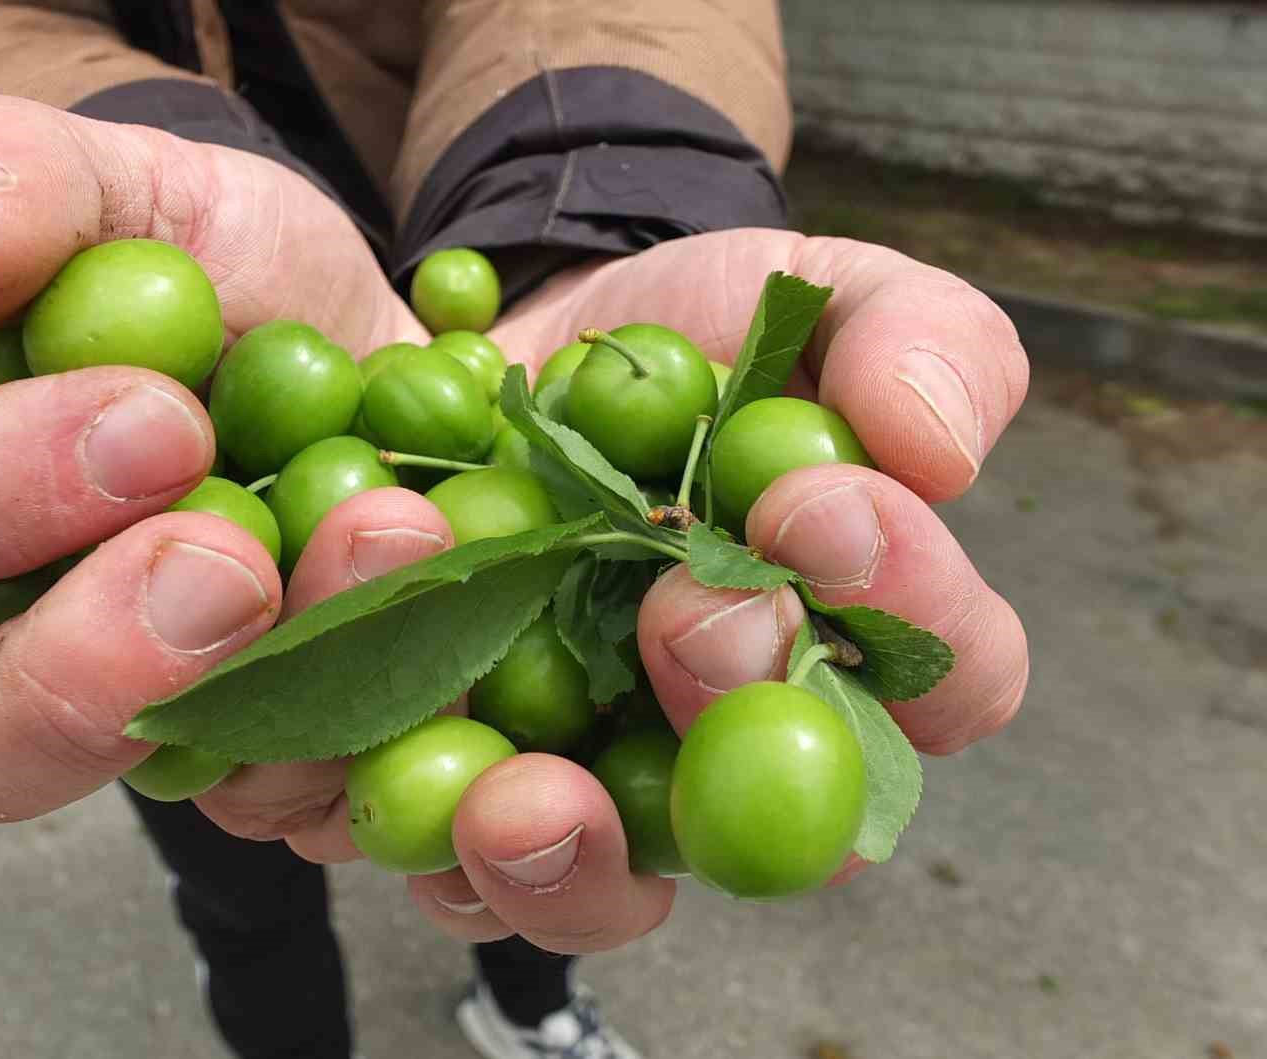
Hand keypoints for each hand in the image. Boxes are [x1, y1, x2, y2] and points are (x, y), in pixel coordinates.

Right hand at [0, 93, 429, 824]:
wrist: (394, 346)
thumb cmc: (233, 276)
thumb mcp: (134, 187)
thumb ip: (12, 178)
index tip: (152, 419)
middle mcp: (43, 656)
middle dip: (90, 667)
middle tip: (225, 558)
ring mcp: (187, 734)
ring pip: (190, 789)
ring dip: (292, 681)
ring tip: (396, 531)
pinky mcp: (320, 764)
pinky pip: (348, 802)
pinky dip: (412, 712)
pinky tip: (473, 607)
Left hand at [398, 232, 1030, 949]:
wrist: (508, 340)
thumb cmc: (688, 330)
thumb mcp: (808, 293)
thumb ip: (908, 337)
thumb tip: (935, 444)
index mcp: (851, 640)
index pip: (941, 674)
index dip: (906, 610)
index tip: (817, 506)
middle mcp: (727, 745)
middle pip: (770, 823)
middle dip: (727, 718)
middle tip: (683, 619)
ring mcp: (589, 778)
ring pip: (596, 883)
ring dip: (557, 852)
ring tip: (517, 790)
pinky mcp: (449, 771)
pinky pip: (426, 855)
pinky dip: (396, 824)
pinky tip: (362, 760)